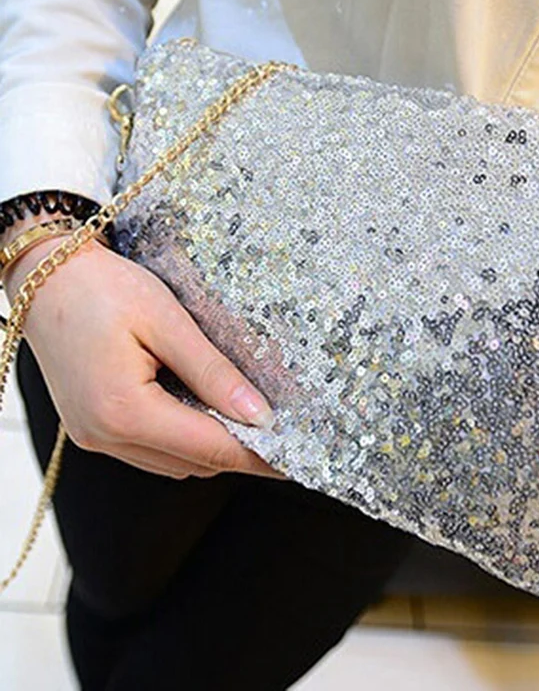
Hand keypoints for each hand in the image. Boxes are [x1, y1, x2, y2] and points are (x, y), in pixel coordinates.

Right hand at [2, 230, 282, 479]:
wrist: (43, 276)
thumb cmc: (101, 288)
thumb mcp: (167, 321)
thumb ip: (213, 373)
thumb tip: (259, 415)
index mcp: (123, 412)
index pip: (210, 448)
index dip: (257, 455)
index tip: (295, 457)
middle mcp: (105, 435)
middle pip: (193, 463)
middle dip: (238, 451)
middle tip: (280, 432)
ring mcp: (94, 436)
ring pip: (173, 463)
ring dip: (211, 447)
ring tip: (247, 419)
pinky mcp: (91, 428)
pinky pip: (149, 449)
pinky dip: (182, 439)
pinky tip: (203, 411)